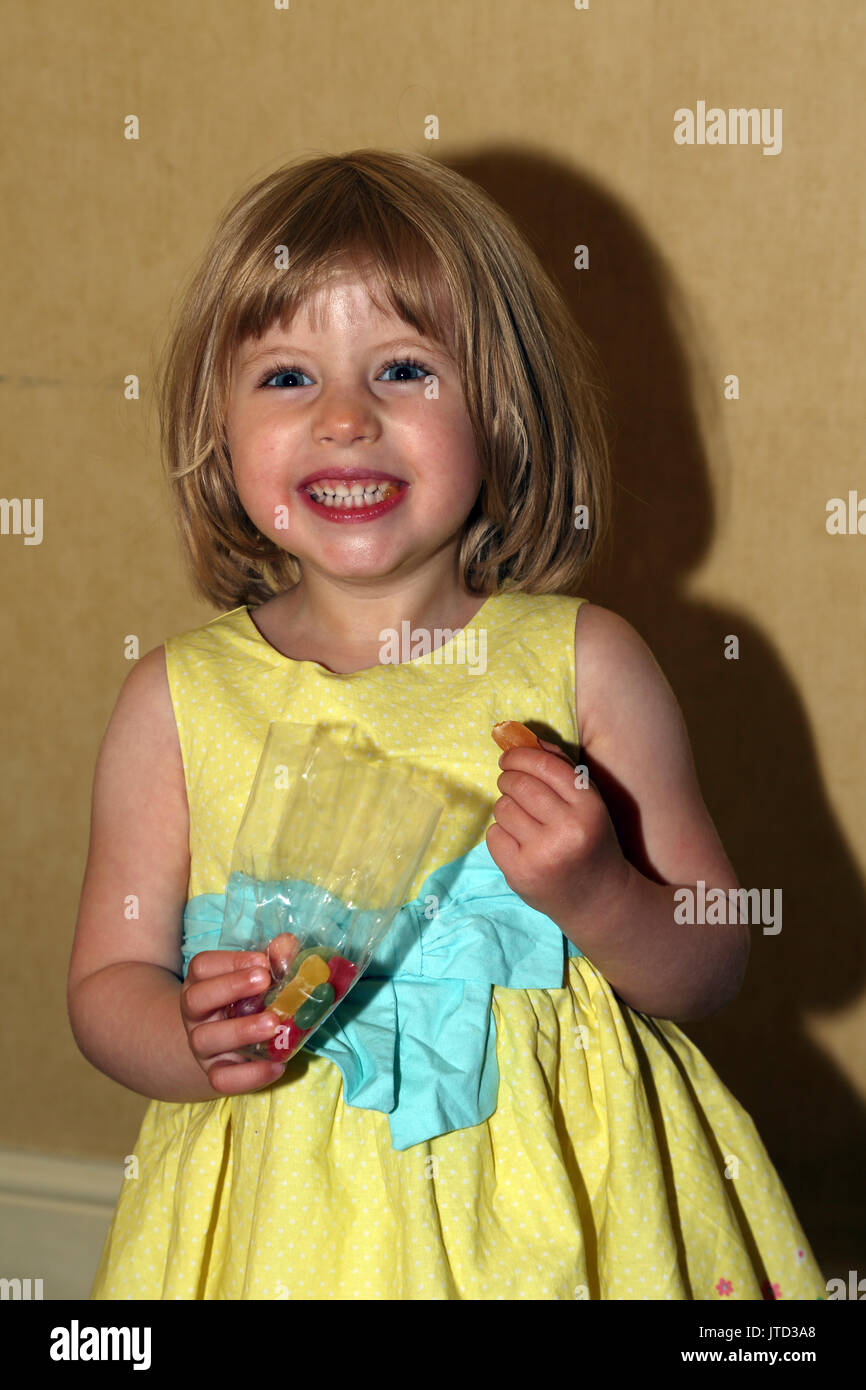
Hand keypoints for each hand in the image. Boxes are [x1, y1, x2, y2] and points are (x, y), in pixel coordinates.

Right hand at [180, 950, 286, 1094]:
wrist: (232, 1046)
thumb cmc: (251, 1002)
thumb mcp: (259, 978)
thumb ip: (274, 959)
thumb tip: (287, 946)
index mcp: (203, 983)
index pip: (202, 967)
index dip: (231, 961)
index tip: (262, 961)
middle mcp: (196, 1014)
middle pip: (194, 999)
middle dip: (230, 987)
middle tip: (264, 981)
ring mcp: (203, 1046)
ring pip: (204, 1039)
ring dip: (240, 1030)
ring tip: (274, 1024)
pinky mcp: (216, 1073)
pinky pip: (222, 1079)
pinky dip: (250, 1075)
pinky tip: (278, 1064)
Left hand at [485, 738, 630, 934]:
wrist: (600, 900)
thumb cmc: (592, 842)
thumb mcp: (589, 803)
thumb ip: (561, 768)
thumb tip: (524, 739)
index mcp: (589, 807)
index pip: (543, 766)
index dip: (520, 756)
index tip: (508, 757)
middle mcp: (567, 829)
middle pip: (518, 784)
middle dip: (508, 778)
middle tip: (511, 784)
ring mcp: (542, 854)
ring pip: (503, 808)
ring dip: (506, 807)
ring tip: (523, 819)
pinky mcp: (520, 873)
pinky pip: (493, 835)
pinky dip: (501, 833)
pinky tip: (520, 842)